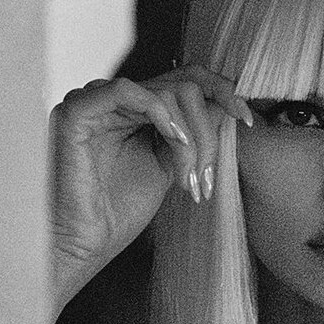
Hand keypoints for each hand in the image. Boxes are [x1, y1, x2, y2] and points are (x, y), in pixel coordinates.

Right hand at [49, 67, 252, 315]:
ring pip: (163, 91)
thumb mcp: (169, 167)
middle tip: (207, 177)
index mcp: (136, 111)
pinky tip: (172, 142)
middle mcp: (115, 101)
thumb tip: (225, 107)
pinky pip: (125, 90)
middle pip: (182, 86)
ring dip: (188, 136)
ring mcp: (95, 102)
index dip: (221, 91)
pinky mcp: (76, 111)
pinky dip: (158, 112)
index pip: (185, 80)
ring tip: (187, 179)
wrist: (83, 244)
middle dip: (207, 131)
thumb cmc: (118, 214)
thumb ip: (190, 136)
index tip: (246, 119)